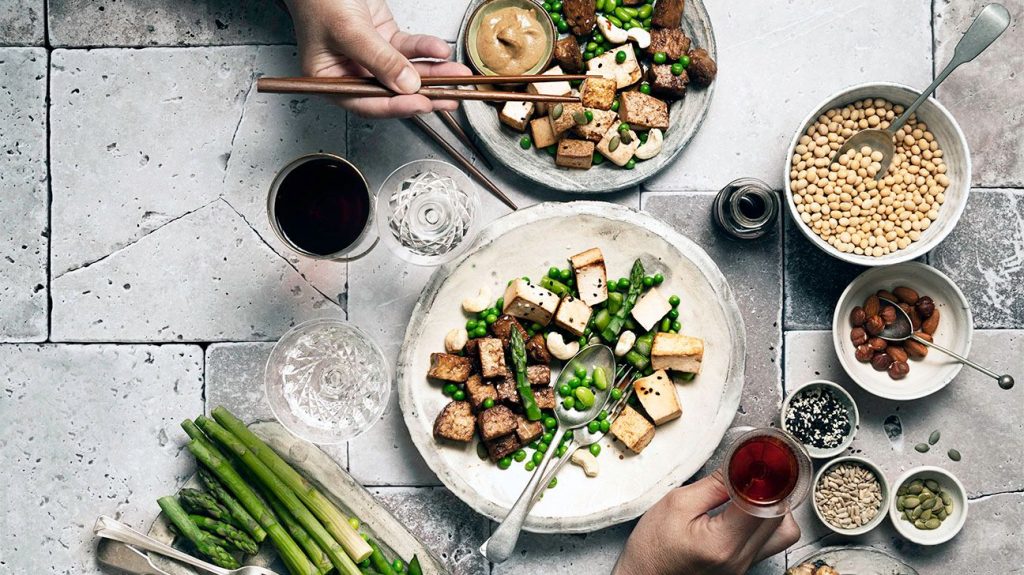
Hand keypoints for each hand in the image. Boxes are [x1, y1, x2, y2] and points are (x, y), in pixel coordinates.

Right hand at [286, 0, 471, 117]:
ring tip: (456, 75)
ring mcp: (370, 56)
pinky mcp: (385, 39)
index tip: (421, 104)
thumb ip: (378, 59)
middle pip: (392, 91)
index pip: (367, 102)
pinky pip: (409, 48)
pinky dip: (426, 49)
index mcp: (331, 79)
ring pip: (406, 71)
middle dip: (423, 93)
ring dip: (433, 73)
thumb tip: (406, 85)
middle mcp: (351, 71)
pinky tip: (440, 50)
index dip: (396, 106)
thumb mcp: (349, 31)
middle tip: (448, 97)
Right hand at [613, 470, 800, 574]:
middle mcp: (740, 559)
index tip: (758, 457)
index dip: (763, 474)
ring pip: (784, 531)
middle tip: (752, 470)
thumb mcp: (677, 504)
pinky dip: (765, 521)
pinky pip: (771, 541)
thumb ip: (715, 483)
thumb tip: (741, 464)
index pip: (762, 502)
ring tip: (750, 492)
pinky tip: (747, 509)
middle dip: (770, 488)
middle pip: (780, 516)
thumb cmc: (653, 549)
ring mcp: (745, 566)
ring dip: (774, 507)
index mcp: (722, 543)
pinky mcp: (744, 567)